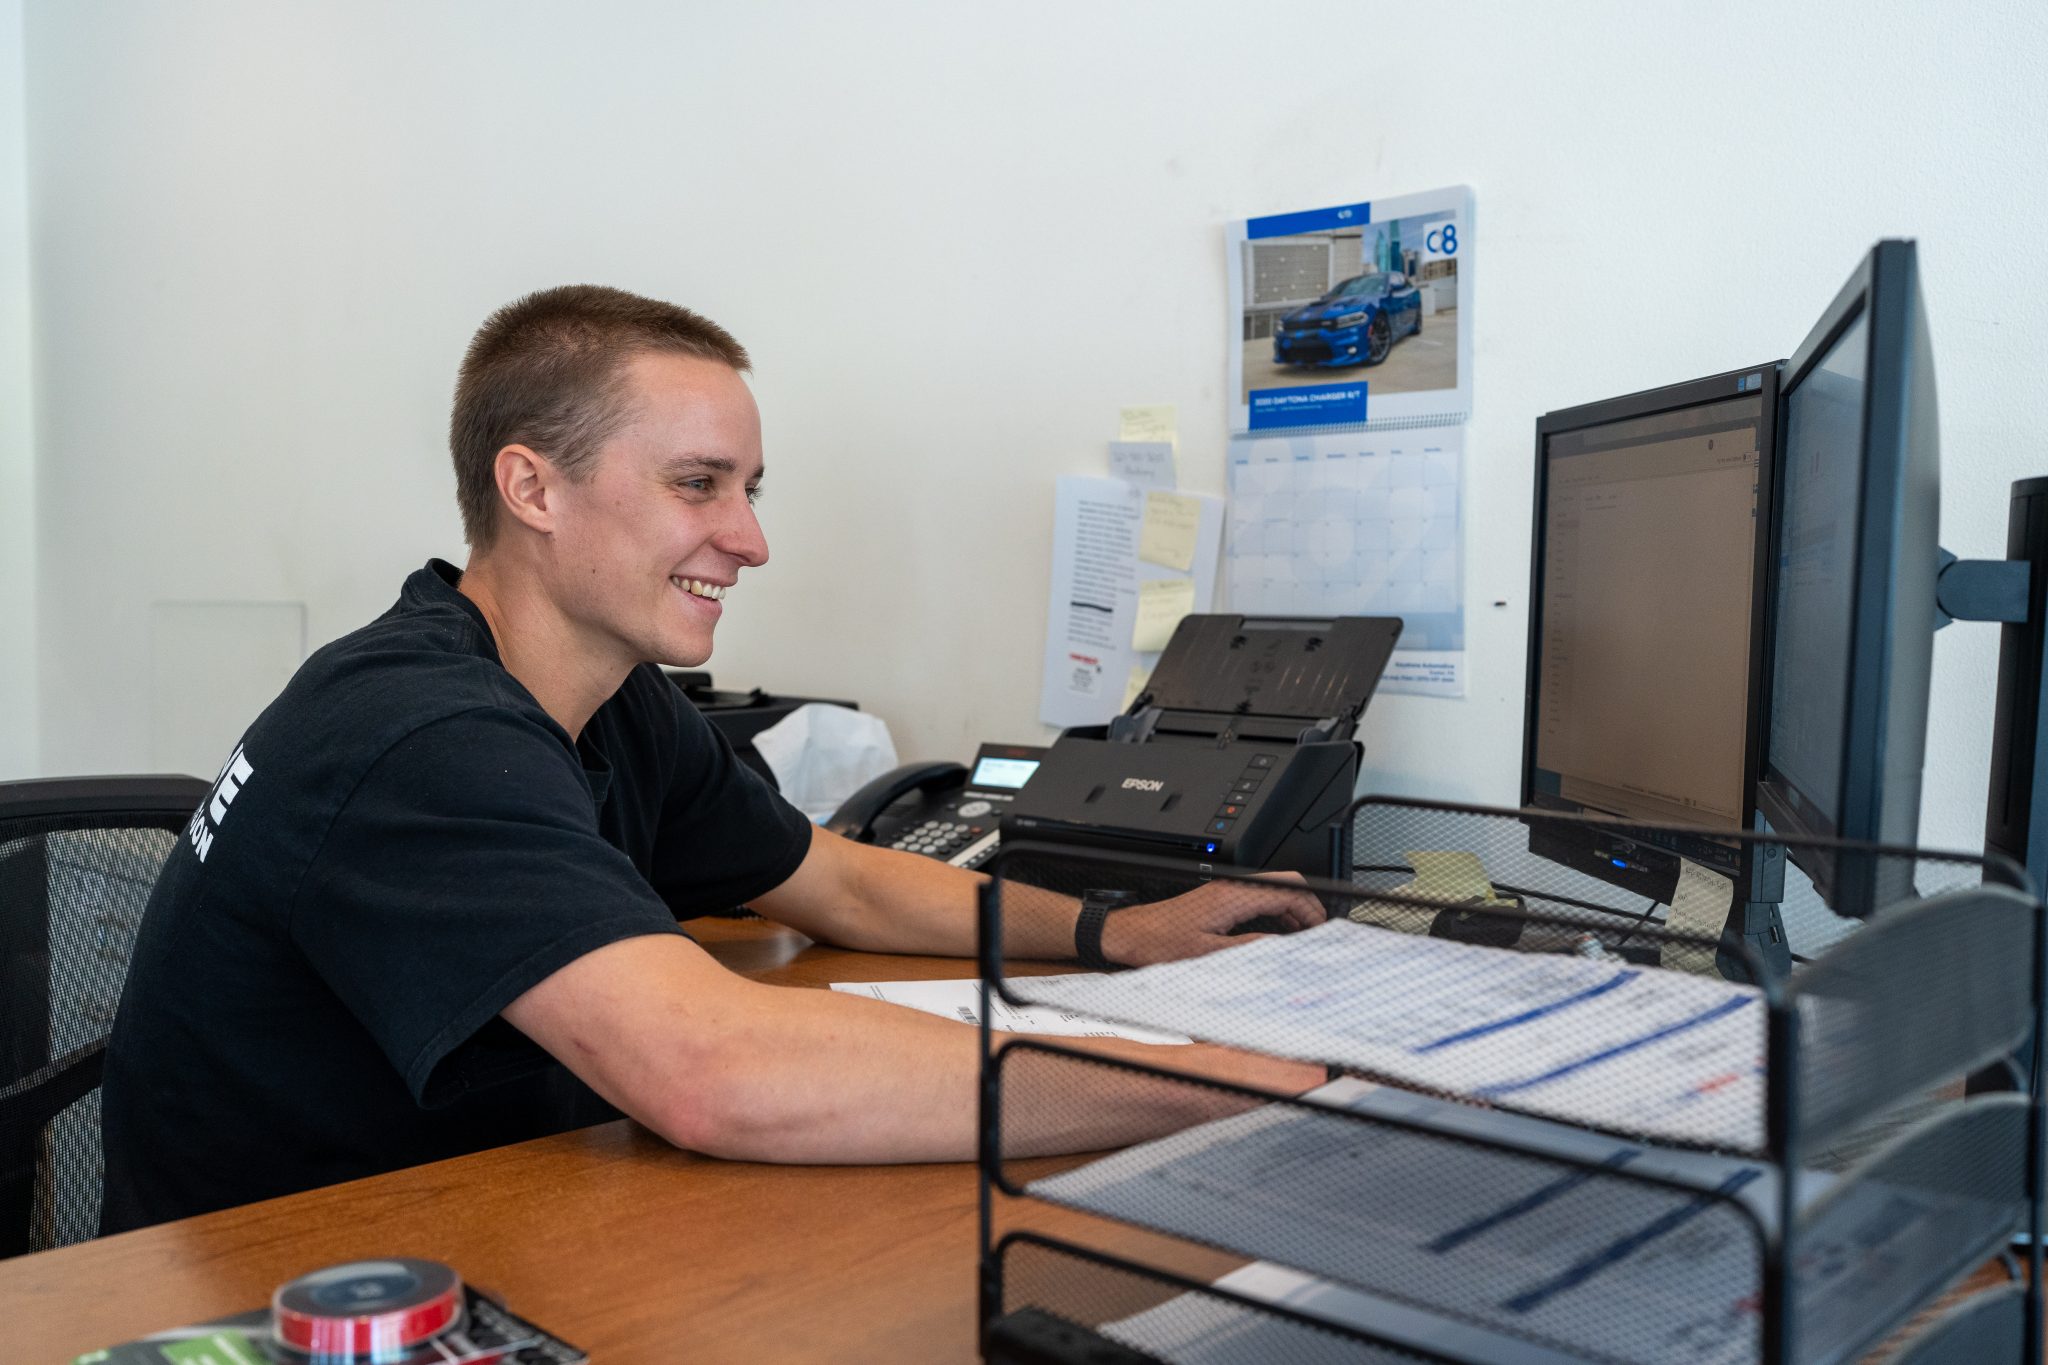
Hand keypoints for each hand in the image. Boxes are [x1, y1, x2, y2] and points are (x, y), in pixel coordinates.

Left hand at [1098, 872, 1326, 968]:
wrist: (1129, 933)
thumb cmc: (1159, 942)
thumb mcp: (1208, 954)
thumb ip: (1248, 948)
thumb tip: (1281, 946)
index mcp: (1232, 897)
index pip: (1287, 891)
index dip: (1310, 909)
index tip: (1321, 929)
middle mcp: (1231, 888)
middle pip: (1285, 884)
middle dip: (1307, 905)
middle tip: (1317, 932)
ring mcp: (1226, 891)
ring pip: (1272, 890)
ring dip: (1292, 909)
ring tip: (1302, 936)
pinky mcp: (1219, 899)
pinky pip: (1257, 898)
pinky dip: (1275, 911)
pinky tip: (1277, 932)